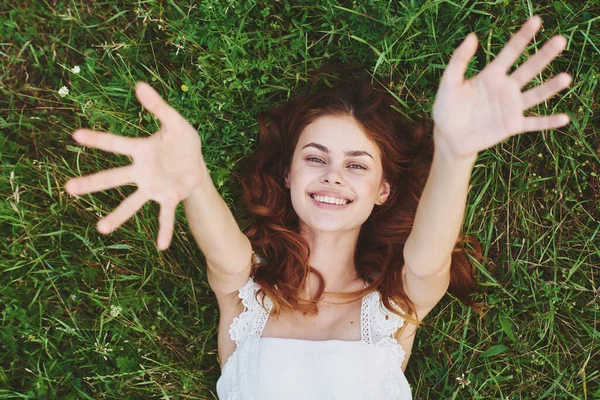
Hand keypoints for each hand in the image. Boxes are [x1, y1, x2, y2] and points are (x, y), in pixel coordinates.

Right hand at [65, 82, 206, 250]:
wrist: (197, 163)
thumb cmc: (183, 141)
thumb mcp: (175, 122)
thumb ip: (159, 107)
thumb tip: (139, 85)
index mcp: (141, 151)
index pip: (116, 144)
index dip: (97, 139)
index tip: (75, 135)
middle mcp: (141, 172)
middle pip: (113, 178)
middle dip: (92, 183)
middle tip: (68, 189)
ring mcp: (153, 188)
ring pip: (132, 203)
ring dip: (117, 216)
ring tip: (101, 229)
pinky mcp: (168, 199)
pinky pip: (164, 216)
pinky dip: (163, 230)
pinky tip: (161, 246)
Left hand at [432, 15, 571, 159]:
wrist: (448, 137)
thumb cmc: (447, 108)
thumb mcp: (449, 83)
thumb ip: (458, 61)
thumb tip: (472, 36)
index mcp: (491, 75)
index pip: (510, 52)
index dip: (522, 37)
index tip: (536, 21)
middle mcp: (505, 88)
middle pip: (528, 69)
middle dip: (543, 55)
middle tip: (560, 40)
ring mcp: (510, 107)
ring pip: (535, 95)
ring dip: (551, 87)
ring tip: (566, 78)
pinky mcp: (512, 126)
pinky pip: (533, 123)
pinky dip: (548, 122)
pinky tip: (564, 118)